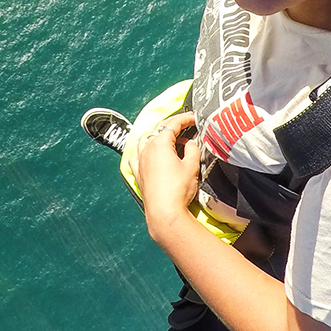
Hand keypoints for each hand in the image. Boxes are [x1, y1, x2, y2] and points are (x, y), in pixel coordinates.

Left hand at [135, 113, 201, 237]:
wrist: (164, 212)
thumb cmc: (178, 189)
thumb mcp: (192, 165)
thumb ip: (192, 149)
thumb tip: (191, 143)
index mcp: (159, 143)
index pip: (173, 123)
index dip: (185, 118)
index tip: (194, 117)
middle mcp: (146, 149)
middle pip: (158, 129)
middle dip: (173, 126)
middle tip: (186, 127)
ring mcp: (139, 161)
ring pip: (145, 140)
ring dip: (158, 136)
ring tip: (171, 141)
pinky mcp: (138, 173)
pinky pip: (137, 155)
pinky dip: (144, 150)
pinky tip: (150, 154)